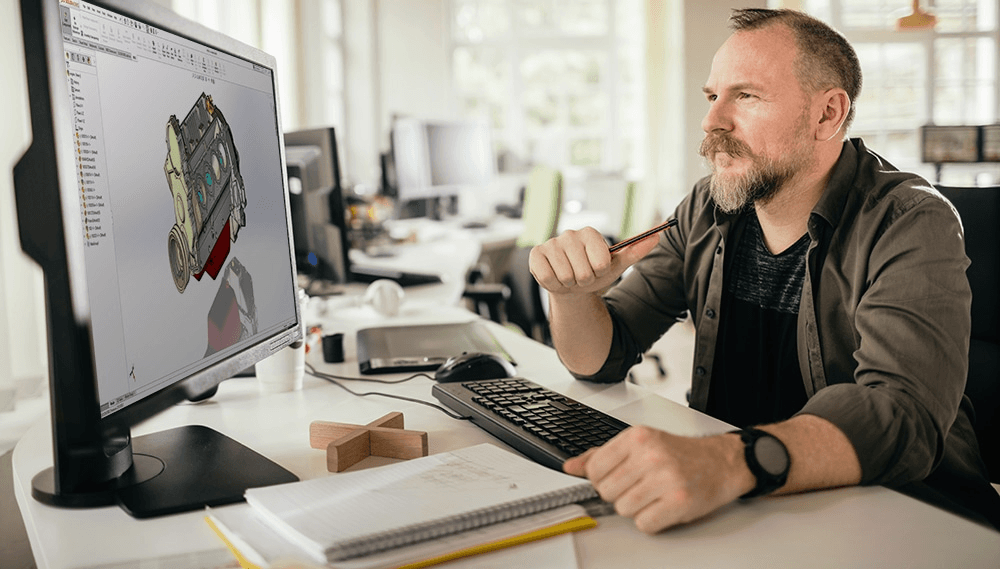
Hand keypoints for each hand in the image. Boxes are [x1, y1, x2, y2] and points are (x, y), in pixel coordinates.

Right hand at [529, 226, 659, 295]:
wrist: (572, 286)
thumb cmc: (594, 273)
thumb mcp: (616, 265)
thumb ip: (637, 250)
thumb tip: (658, 236)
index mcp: (590, 233)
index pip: (600, 260)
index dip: (599, 271)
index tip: (597, 269)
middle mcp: (570, 234)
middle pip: (582, 271)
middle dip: (584, 280)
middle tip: (581, 276)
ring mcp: (551, 243)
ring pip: (565, 276)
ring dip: (569, 283)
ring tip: (569, 278)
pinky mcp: (536, 254)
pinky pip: (547, 276)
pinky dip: (553, 284)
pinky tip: (555, 277)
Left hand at [563, 426, 752, 532]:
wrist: (721, 461)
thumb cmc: (680, 453)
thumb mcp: (640, 443)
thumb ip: (602, 455)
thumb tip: (570, 467)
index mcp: (637, 437)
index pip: (594, 468)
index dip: (601, 479)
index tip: (616, 478)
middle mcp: (650, 455)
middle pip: (606, 492)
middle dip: (619, 494)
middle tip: (639, 487)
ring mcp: (665, 478)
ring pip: (623, 509)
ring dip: (636, 509)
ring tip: (653, 495)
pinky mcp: (679, 501)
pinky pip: (644, 523)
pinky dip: (651, 521)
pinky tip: (663, 506)